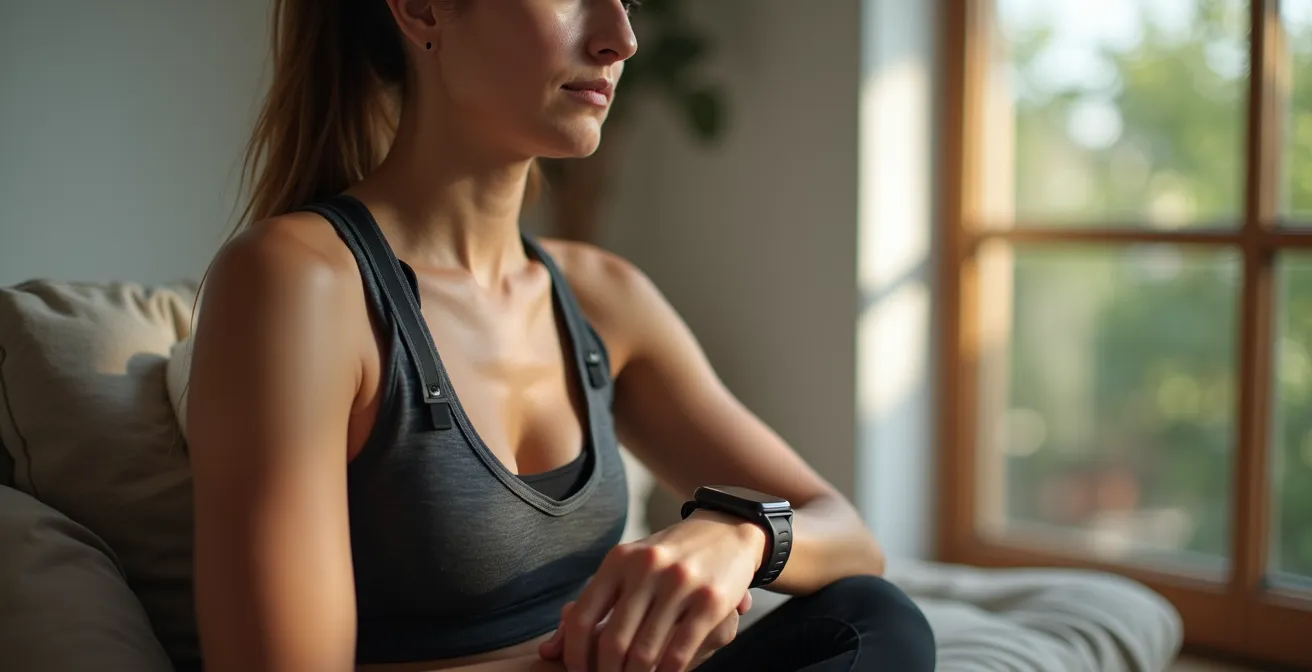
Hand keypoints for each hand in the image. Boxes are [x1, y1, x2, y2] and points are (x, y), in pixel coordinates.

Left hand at [539, 510, 765, 671]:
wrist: (728, 530)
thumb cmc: (667, 559)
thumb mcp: (625, 571)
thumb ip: (589, 608)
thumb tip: (548, 652)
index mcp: (619, 559)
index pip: (581, 618)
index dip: (574, 656)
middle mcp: (646, 567)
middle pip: (612, 641)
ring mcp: (680, 583)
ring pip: (645, 652)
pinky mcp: (710, 601)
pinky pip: (678, 653)